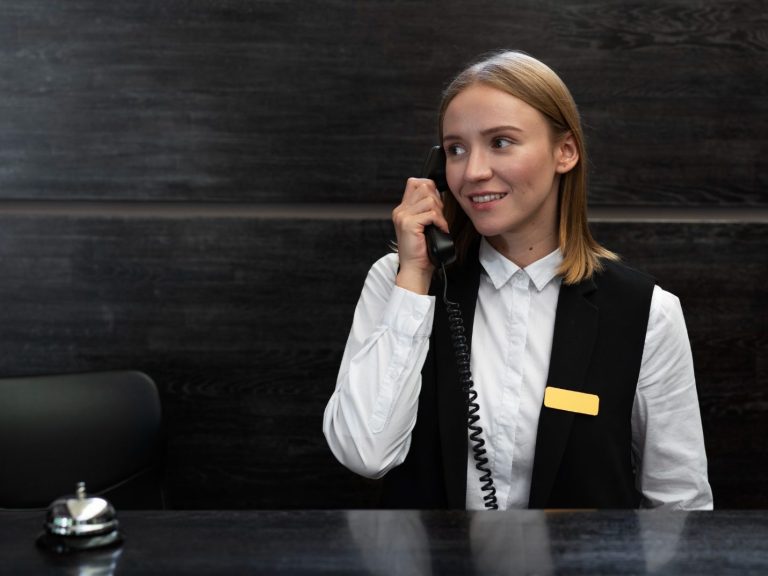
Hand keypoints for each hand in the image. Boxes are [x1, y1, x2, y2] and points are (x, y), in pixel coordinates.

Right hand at [391, 177, 449, 294]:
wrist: (415, 268)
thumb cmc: (422, 250)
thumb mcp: (423, 225)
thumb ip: (426, 209)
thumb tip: (438, 195)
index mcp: (402, 210)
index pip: (415, 183)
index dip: (429, 189)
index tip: (436, 205)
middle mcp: (400, 211)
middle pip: (424, 188)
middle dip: (437, 200)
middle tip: (438, 217)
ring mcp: (403, 217)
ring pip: (429, 200)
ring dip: (440, 213)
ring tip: (439, 225)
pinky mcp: (409, 224)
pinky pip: (432, 214)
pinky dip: (440, 222)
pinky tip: (440, 230)